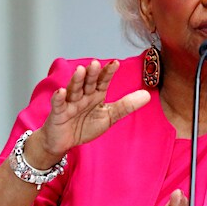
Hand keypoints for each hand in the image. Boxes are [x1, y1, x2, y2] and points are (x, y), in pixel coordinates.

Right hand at [28, 60, 150, 165]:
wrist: (64, 142)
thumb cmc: (85, 126)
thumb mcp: (109, 116)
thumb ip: (127, 105)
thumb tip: (148, 95)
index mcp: (96, 95)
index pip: (103, 81)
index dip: (108, 73)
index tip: (116, 63)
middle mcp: (83, 96)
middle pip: (88, 83)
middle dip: (92, 74)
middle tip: (96, 63)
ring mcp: (69, 103)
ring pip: (74, 90)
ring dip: (77, 80)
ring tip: (81, 70)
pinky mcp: (58, 113)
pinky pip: (58, 105)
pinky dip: (59, 98)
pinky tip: (61, 92)